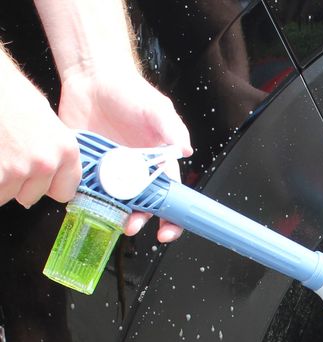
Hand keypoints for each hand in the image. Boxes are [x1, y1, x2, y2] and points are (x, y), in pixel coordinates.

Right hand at [0, 72, 80, 207]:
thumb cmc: (10, 91)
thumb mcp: (46, 120)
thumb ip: (53, 151)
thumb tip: (51, 173)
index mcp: (66, 150)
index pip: (63, 193)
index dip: (47, 187)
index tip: (38, 180)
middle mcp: (46, 163)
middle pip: (32, 197)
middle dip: (19, 184)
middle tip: (9, 158)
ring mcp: (18, 168)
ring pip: (7, 195)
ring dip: (0, 181)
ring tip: (0, 152)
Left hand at [58, 69, 192, 241]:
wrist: (92, 78)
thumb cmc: (129, 92)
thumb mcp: (156, 109)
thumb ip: (172, 129)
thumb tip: (186, 150)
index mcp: (158, 166)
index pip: (170, 198)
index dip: (171, 218)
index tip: (166, 231)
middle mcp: (136, 175)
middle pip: (142, 207)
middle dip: (139, 220)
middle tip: (131, 225)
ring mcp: (111, 174)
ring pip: (115, 203)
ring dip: (113, 214)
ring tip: (109, 217)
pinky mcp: (88, 169)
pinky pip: (88, 190)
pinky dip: (86, 199)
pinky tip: (85, 202)